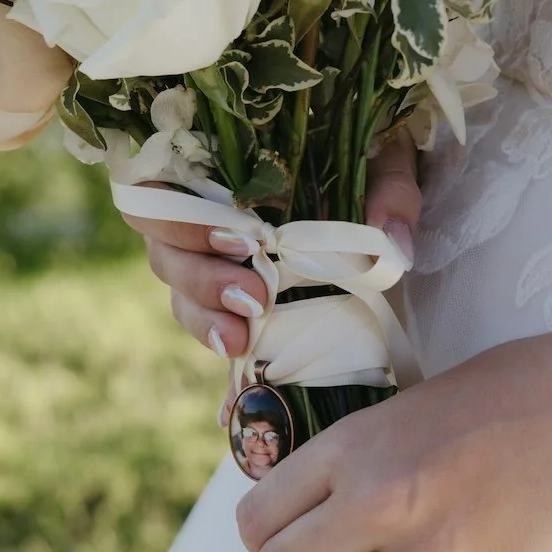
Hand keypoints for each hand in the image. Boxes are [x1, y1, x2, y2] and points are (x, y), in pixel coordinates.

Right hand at [122, 130, 421, 365]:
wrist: (382, 195)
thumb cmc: (368, 161)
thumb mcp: (384, 160)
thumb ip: (389, 190)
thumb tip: (393, 241)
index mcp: (223, 168)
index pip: (158, 191)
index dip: (180, 219)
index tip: (242, 241)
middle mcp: (206, 217)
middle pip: (165, 252)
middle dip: (201, 279)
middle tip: (253, 298)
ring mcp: (217, 265)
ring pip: (180, 295)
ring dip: (205, 320)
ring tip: (241, 341)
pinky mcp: (239, 308)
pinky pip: (214, 334)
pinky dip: (219, 362)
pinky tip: (232, 391)